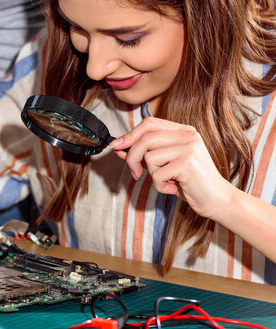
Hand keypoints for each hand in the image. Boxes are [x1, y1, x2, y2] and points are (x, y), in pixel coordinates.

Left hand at [110, 117, 235, 218]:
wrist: (217, 199)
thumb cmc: (189, 181)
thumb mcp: (165, 163)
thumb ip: (145, 153)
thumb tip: (118, 147)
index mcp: (183, 131)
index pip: (149, 123)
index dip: (130, 134)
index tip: (116, 146)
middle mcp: (188, 135)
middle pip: (145, 139)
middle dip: (132, 157)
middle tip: (135, 173)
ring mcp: (189, 148)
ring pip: (149, 157)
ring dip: (152, 175)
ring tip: (168, 181)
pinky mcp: (188, 164)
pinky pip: (157, 175)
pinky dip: (160, 186)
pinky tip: (174, 188)